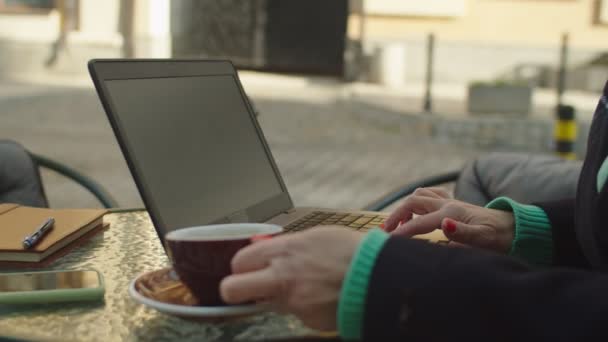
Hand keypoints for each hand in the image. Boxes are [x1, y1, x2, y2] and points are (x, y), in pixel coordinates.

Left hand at [220, 226, 363, 330]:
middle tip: (246, 289)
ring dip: (273, 299)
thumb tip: (271, 249)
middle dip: (233, 290)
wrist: (376, 276)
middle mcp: (282, 275)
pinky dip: (303, 308)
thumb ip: (290, 246)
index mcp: (284, 250)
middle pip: (232, 288)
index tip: (246, 269)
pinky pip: (294, 313)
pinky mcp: (305, 318)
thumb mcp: (317, 237)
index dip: (240, 267)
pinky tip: (320, 298)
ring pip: (263, 305)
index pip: (240, 260)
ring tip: (299, 290)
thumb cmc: (351, 252)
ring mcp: (292, 300)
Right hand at [384, 188, 514, 252]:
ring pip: (420, 195)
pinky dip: (418, 201)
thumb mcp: (483, 239)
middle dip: (396, 215)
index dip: (401, 232)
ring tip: (399, 222)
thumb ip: (462, 234)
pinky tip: (418, 212)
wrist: (515, 227)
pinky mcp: (453, 203)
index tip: (386, 242)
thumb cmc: (499, 237)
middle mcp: (448, 203)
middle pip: (413, 202)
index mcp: (451, 214)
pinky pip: (430, 194)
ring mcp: (450, 201)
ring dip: (405, 206)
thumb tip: (444, 225)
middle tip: (386, 231)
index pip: (418, 223)